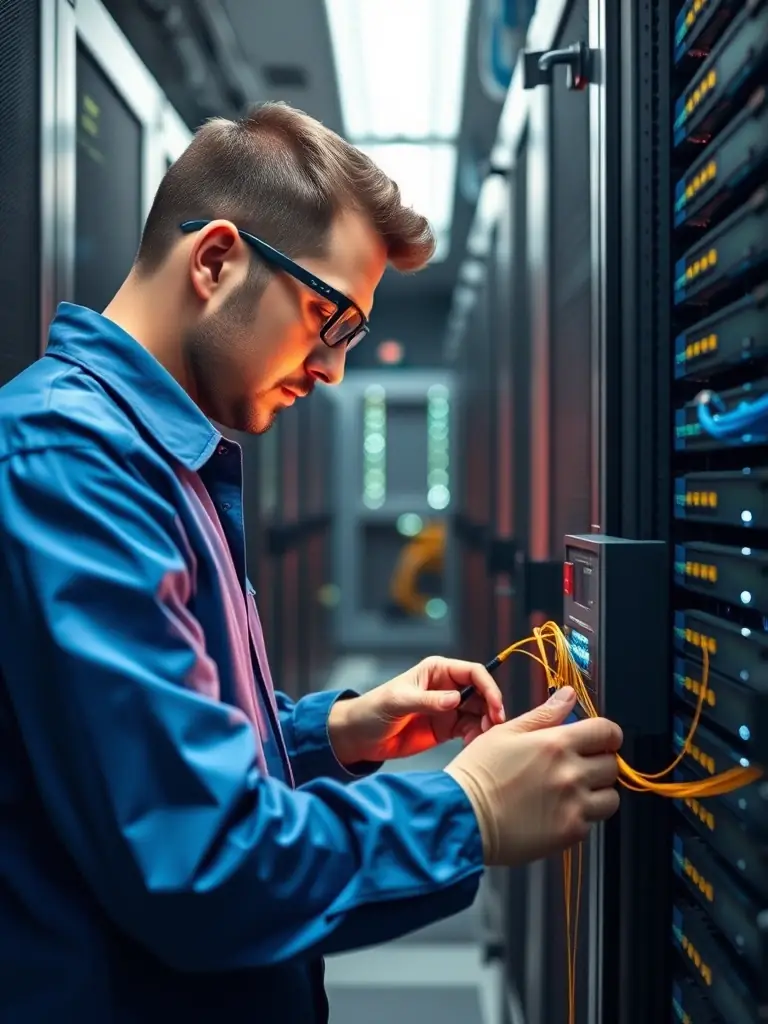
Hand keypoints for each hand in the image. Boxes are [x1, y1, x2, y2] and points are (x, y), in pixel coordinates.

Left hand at [328, 657, 505, 764]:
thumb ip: (428, 701)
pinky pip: (469, 730)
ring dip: (485, 724)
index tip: (495, 706)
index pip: (473, 672)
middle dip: (491, 708)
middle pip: (481, 693)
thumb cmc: (374, 709)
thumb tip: (456, 699)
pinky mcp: (446, 729)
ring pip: (479, 713)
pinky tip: (471, 745)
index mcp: (437, 671)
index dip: (488, 687)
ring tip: (481, 739)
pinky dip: (475, 737)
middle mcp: (447, 687)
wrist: (360, 736)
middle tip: (493, 727)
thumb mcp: (399, 702)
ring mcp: (448, 708)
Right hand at [444, 687, 621, 865]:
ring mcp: (574, 805)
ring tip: (571, 792)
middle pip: (612, 765)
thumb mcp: (506, 732)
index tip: (600, 740)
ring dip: (597, 792)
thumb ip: (544, 714)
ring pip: (610, 797)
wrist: (463, 817)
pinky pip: (592, 821)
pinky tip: (555, 811)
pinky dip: (580, 816)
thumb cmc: (478, 772)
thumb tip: (568, 694)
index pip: (607, 732)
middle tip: (577, 766)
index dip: (607, 734)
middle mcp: (571, 773)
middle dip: (599, 762)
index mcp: (556, 743)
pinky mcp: (570, 833)